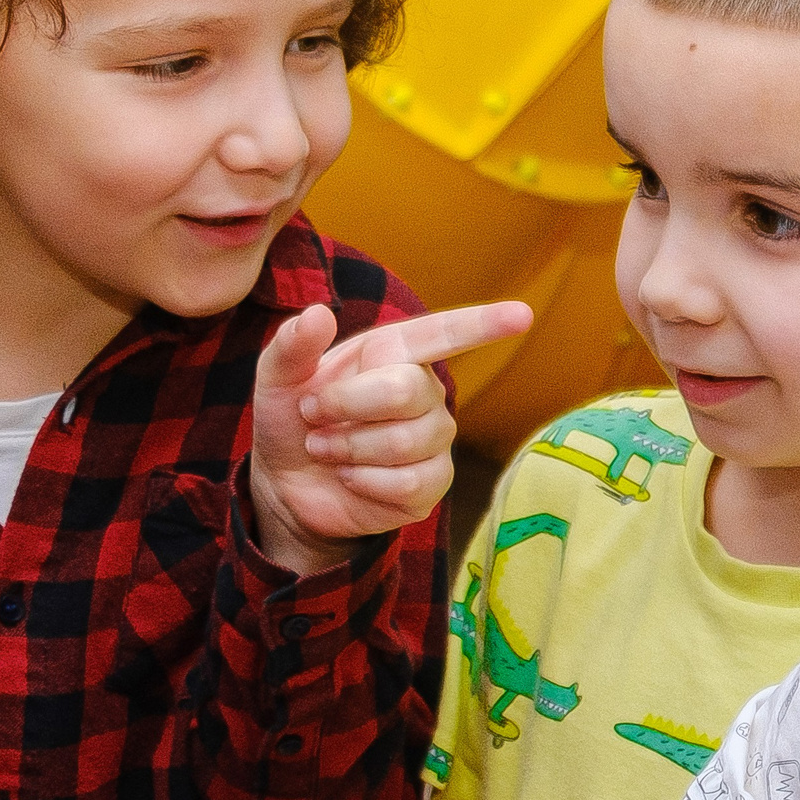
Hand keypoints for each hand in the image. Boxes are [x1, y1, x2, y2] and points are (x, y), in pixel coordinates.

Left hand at [249, 299, 531, 574]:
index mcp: (394, 354)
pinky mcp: (432, 484)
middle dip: (347, 406)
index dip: (484, 324)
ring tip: (326, 449)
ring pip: (405, 441)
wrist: (288, 485)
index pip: (446, 334)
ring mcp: (433, 440)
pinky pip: (409, 481)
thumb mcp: (277, 379)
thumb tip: (317, 313)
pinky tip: (350, 478)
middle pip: (407, 390)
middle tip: (313, 416)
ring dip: (349, 449)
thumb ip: (292, 346)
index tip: (522, 314)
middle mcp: (425, 392)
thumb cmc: (293, 421)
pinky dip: (364, 481)